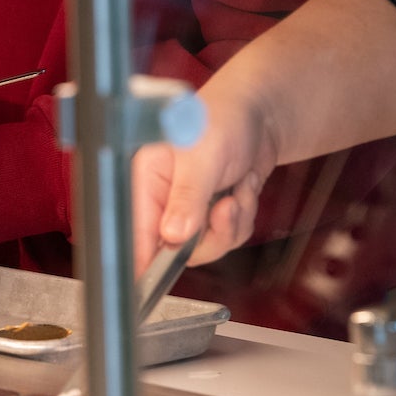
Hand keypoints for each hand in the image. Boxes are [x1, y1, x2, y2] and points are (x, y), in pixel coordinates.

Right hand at [132, 94, 274, 271]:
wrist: (261, 116)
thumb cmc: (223, 121)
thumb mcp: (203, 158)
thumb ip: (186, 198)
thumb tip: (172, 236)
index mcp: (142, 180)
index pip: (134, 231)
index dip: (143, 258)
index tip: (155, 279)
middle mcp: (160, 198)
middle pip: (172, 249)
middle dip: (209, 235)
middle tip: (225, 207)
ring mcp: (184, 209)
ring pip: (204, 247)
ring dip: (230, 224)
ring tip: (238, 190)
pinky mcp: (207, 215)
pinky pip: (224, 238)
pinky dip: (242, 218)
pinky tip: (242, 188)